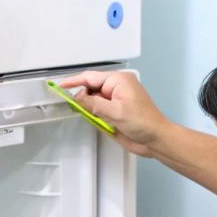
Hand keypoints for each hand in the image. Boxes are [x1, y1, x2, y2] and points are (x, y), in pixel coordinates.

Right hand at [54, 70, 170, 157]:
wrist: (156, 139)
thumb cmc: (144, 122)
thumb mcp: (115, 112)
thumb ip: (93, 104)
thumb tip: (78, 97)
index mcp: (118, 81)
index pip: (90, 78)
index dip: (74, 82)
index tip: (60, 85)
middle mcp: (117, 88)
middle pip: (91, 89)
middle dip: (83, 98)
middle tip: (75, 108)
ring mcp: (116, 100)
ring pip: (94, 101)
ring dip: (90, 109)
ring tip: (96, 118)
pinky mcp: (116, 111)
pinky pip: (99, 110)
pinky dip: (96, 116)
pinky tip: (100, 122)